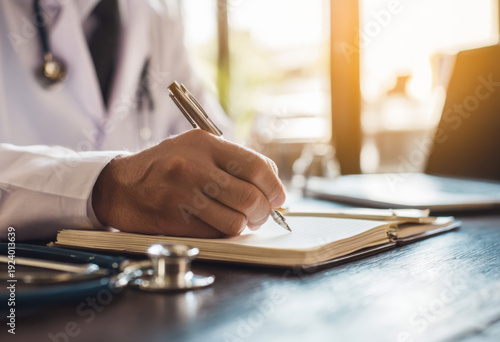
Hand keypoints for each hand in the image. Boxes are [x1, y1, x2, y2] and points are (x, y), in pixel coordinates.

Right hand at [92, 129, 285, 237]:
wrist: (120, 185)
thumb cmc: (165, 165)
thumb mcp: (196, 147)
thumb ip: (232, 159)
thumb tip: (271, 182)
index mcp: (204, 143)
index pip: (256, 166)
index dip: (275, 187)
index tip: (277, 197)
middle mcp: (194, 167)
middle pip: (250, 197)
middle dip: (263, 212)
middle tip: (260, 214)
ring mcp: (183, 195)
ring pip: (235, 221)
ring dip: (245, 225)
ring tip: (241, 220)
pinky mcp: (174, 220)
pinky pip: (215, 234)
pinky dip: (224, 232)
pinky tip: (219, 223)